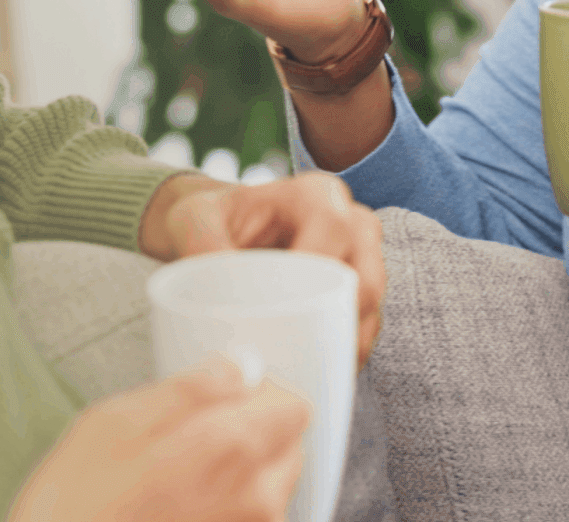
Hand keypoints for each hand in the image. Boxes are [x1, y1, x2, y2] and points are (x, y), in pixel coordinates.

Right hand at [8, 353, 308, 521]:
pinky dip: (223, 507)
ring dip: (236, 474)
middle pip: (286, 445)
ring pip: (269, 486)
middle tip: (188, 440)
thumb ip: (188, 389)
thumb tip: (236, 368)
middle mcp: (257, 498)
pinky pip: (247, 519)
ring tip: (173, 481)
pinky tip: (175, 508)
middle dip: (249, 433)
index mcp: (234, 448)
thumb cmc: (74, 511)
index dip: (256, 393)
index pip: (294, 404)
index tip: (219, 397)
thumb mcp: (113, 423)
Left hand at [142, 171, 386, 370]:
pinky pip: (366, 324)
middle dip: (338, 321)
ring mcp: (362, 256)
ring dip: (347, 343)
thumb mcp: (195, 218)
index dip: (315, 272)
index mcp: (316, 195)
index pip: (334, 231)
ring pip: (373, 307)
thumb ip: (202, 245)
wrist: (225, 226)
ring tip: (309, 373)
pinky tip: (318, 373)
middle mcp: (351, 221)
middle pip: (368, 276)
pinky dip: (346, 351)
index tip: (280, 308)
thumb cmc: (214, 218)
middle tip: (297, 354)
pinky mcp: (359, 288)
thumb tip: (218, 298)